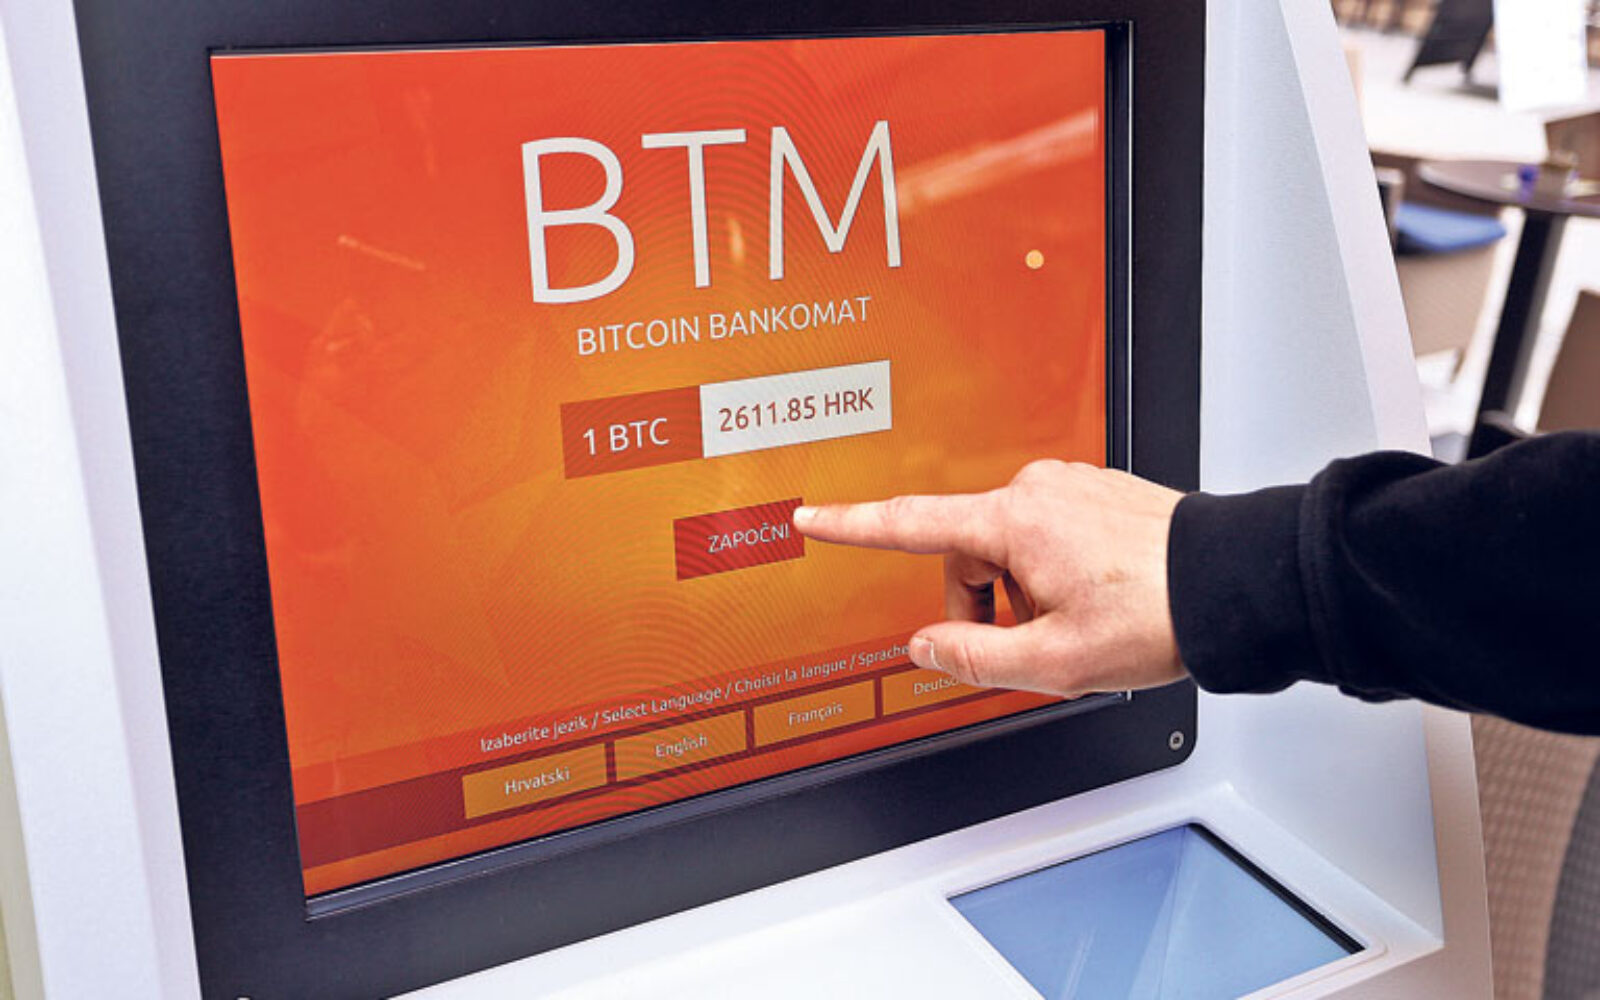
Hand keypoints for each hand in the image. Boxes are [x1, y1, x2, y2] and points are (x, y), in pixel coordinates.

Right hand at [793, 460, 1187, 697]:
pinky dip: (1054, 574)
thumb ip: (974, 657)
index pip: (909, 524)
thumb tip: (927, 647)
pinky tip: (1096, 601)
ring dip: (1024, 592)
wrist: (1233, 583)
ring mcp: (1071, 488)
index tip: (813, 517)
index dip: (853, 526)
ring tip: (1076, 625)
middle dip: (984, 604)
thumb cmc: (1159, 613)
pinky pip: (1049, 537)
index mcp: (1015, 522)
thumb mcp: (1055, 661)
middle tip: (1027, 645)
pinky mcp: (1098, 494)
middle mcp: (1038, 490)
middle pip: (968, 553)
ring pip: (1012, 549)